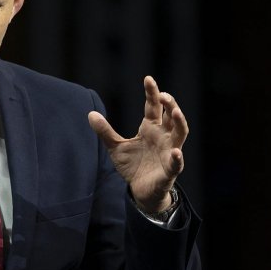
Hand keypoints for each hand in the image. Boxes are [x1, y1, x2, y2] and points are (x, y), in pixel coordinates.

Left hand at [88, 76, 187, 212]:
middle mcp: (163, 136)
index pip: (154, 106)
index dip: (152, 92)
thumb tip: (90, 113)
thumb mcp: (115, 147)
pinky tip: (175, 152)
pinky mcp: (170, 170)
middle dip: (170, 104)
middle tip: (163, 95)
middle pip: (171, 115)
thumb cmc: (133, 165)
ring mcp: (169, 152)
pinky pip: (176, 163)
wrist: (140, 191)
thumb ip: (105, 131)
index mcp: (151, 128)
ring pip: (180, 134)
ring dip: (180, 122)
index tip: (148, 79)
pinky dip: (177, 158)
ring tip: (176, 112)